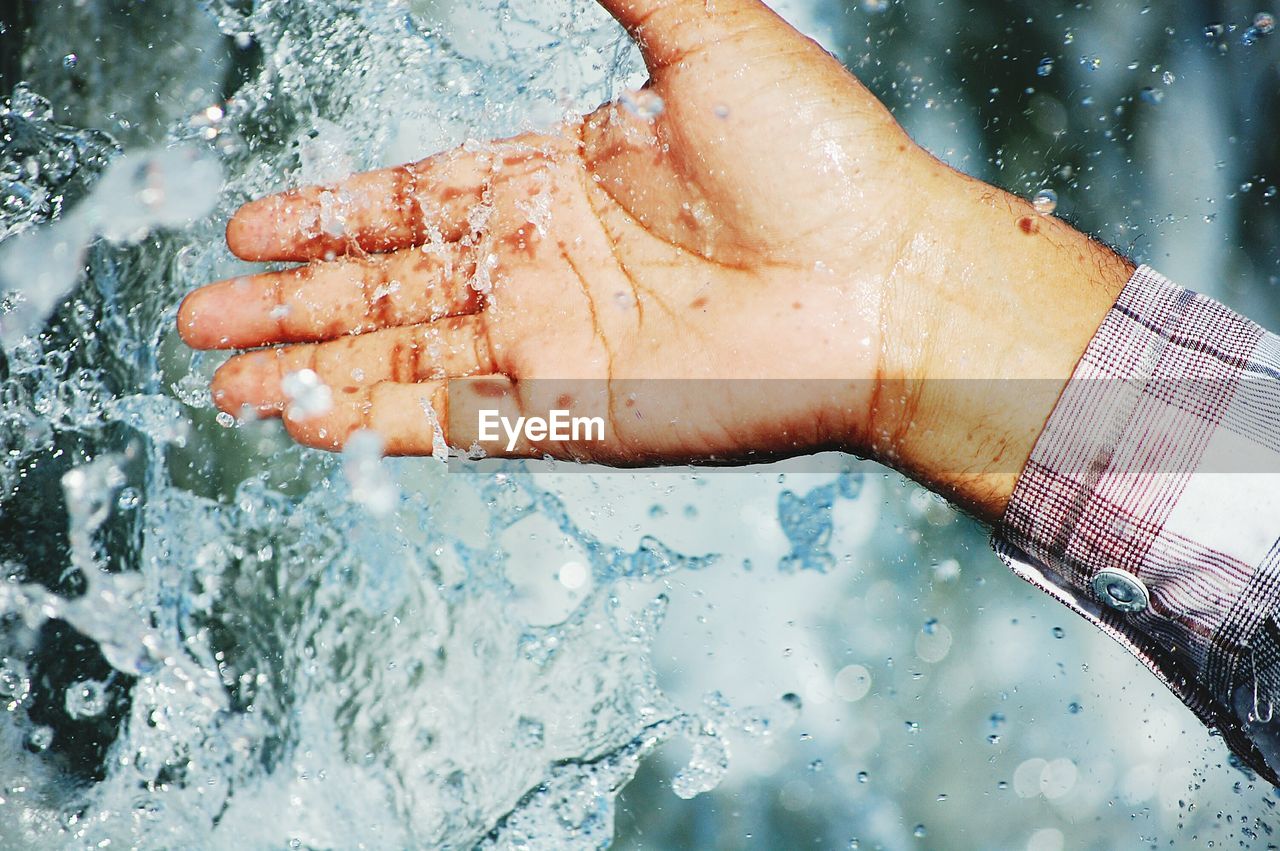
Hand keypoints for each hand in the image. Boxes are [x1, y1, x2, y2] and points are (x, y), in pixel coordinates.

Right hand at [177, 0, 1132, 521]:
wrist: (892, 282)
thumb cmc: (818, 160)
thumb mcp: (706, 37)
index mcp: (558, 184)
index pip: (414, 203)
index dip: (329, 218)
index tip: (250, 223)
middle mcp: (545, 267)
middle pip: (386, 289)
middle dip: (290, 303)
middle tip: (202, 317)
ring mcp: (557, 347)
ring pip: (403, 363)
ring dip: (312, 370)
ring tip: (225, 381)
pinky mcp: (580, 417)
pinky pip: (456, 423)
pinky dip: (379, 424)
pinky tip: (308, 418)